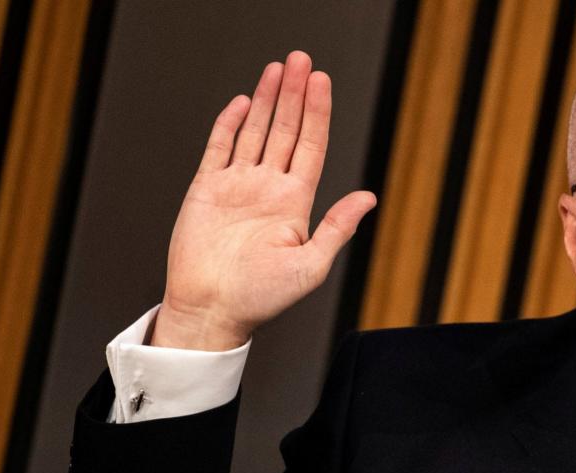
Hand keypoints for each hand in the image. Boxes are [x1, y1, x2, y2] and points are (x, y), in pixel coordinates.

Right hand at [153, 51, 375, 349]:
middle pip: (285, 130)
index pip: (311, 147)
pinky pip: (220, 148)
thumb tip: (369, 197)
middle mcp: (269, 189)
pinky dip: (230, 124)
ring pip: (255, 132)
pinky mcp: (207, 190)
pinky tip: (243, 101)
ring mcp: (238, 187)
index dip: (317, 114)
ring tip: (277, 68)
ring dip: (267, 100)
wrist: (212, 309)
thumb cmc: (262, 298)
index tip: (321, 82)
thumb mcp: (311, 265)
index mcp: (295, 204)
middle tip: (300, 60)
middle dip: (294, 95)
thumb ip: (338, 227)